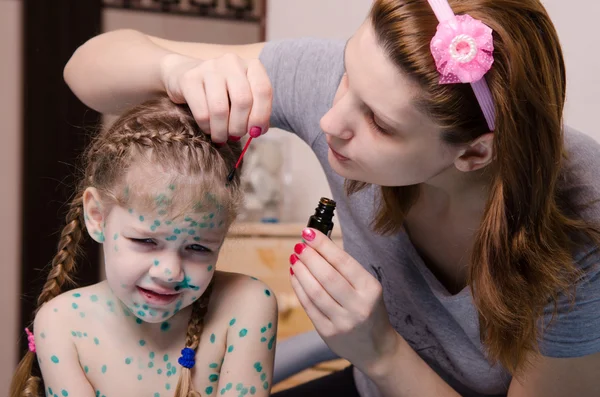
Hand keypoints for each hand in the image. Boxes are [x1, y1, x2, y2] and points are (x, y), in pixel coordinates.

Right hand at [160, 52, 271, 142]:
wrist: (187, 76)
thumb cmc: (223, 92)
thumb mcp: (243, 97)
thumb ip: (255, 112)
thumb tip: (258, 131)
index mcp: (251, 66)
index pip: (263, 90)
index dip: (261, 116)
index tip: (255, 132)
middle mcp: (232, 62)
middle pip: (242, 101)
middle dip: (240, 126)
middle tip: (235, 136)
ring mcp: (209, 67)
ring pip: (220, 109)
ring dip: (222, 131)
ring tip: (221, 137)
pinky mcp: (189, 78)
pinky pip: (202, 113)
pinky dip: (207, 127)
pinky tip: (208, 129)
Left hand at [288, 228, 400, 374]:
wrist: (376, 348)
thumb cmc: (370, 309)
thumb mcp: (367, 287)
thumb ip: (346, 269)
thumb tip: (317, 244)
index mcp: (371, 290)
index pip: (343, 262)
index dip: (323, 245)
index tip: (309, 233)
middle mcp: (358, 306)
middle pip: (327, 276)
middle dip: (309, 257)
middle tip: (299, 245)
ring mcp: (343, 322)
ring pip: (315, 292)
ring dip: (301, 271)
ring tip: (294, 258)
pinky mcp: (328, 333)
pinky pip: (309, 307)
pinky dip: (299, 288)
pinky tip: (295, 275)